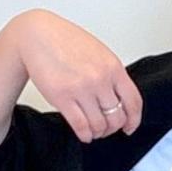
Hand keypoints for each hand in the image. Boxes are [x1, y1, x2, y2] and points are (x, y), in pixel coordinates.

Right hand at [9, 9, 143, 141]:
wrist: (38, 35)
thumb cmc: (65, 41)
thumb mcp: (99, 53)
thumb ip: (111, 75)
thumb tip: (120, 100)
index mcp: (113, 67)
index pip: (133, 102)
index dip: (133, 120)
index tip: (129, 127)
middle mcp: (100, 79)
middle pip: (117, 118)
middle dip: (112, 129)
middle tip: (106, 129)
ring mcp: (81, 89)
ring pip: (99, 125)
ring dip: (98, 133)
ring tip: (93, 131)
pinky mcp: (62, 98)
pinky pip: (81, 126)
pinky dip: (85, 135)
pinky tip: (84, 134)